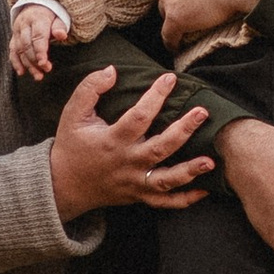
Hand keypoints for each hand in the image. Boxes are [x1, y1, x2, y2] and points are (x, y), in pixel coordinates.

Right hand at [9, 5, 58, 81]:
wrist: (36, 4)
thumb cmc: (51, 14)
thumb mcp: (59, 16)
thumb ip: (60, 26)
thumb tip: (62, 35)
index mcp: (37, 18)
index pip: (37, 37)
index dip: (40, 52)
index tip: (44, 64)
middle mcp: (24, 24)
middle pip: (27, 45)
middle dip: (35, 60)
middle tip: (46, 70)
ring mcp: (17, 31)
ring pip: (20, 50)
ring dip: (28, 65)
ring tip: (38, 76)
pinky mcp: (14, 37)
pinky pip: (12, 51)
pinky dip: (15, 62)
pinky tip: (21, 72)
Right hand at [49, 71, 213, 222]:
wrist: (62, 185)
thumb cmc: (71, 145)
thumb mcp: (73, 114)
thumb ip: (90, 89)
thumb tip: (111, 70)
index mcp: (112, 140)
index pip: (139, 116)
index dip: (156, 96)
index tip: (170, 78)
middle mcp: (126, 162)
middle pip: (160, 148)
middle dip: (183, 131)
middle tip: (202, 113)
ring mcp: (133, 182)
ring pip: (165, 179)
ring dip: (189, 171)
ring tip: (211, 161)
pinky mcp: (137, 196)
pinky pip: (164, 202)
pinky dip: (184, 199)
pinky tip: (204, 191)